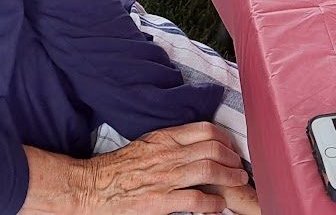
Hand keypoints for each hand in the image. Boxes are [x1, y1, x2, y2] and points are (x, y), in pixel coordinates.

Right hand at [20, 124, 250, 213]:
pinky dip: (213, 203)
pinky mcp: (161, 200)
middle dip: (232, 158)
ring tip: (238, 182)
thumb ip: (170, 142)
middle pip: (213, 149)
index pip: (205, 130)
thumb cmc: (119, 166)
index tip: (231, 147)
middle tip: (240, 167)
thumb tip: (193, 146)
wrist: (95, 185)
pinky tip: (219, 206)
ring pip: (209, 171)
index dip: (225, 138)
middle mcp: (169, 154)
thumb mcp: (147, 143)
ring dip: (229, 177)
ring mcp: (166, 177)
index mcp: (165, 137)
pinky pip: (196, 199)